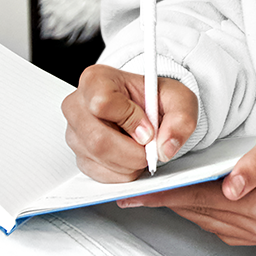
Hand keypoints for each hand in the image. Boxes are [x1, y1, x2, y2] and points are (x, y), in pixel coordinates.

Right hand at [61, 64, 197, 181]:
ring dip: (130, 163)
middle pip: (98, 140)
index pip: (102, 103)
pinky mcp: (80, 157)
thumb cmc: (155, 99)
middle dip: (132, 151)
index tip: (148, 127)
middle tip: (149, 146)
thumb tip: (165, 147)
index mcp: (96, 80)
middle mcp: (78, 106)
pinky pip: (101, 174)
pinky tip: (130, 156)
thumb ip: (180, 118)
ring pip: (99, 160)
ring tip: (140, 148)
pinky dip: (123, 172)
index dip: (130, 120)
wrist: (147, 110)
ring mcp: (74, 133)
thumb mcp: (178, 98)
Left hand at [119, 94, 255, 247]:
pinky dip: (202, 212)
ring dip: (182, 208)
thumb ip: (255, 162)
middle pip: (206, 215)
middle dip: (169, 203)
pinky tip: (184, 198)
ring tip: (152, 195)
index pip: (208, 201)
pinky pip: (224, 225)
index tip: (139, 194)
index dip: (169, 195)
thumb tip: (233, 188)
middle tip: (134, 194)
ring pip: (211, 223)